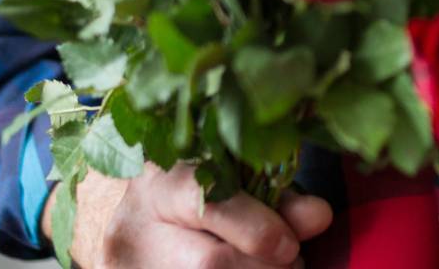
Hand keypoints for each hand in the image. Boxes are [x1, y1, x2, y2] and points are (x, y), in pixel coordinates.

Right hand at [48, 163, 331, 267]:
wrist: (120, 218)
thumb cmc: (187, 190)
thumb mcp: (227, 178)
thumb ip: (275, 196)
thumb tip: (318, 217)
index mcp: (161, 181)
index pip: (207, 204)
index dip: (257, 229)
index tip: (289, 244)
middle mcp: (134, 228)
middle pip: (208, 264)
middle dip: (263, 267)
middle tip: (289, 259)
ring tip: (271, 267)